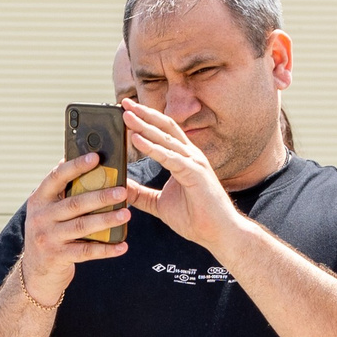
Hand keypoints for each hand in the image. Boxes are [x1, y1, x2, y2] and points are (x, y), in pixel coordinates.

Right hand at [16, 151, 132, 307]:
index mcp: (39, 200)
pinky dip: (106, 249)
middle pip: (74, 203)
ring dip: (106, 220)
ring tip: (126, 215)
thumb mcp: (48, 211)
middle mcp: (40, 217)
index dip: (76, 166)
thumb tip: (91, 164)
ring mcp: (48, 238)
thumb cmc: (49, 233)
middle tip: (123, 191)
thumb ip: (63, 193)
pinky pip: (86, 251)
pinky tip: (122, 245)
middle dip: (100, 196)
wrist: (35, 271)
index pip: (56, 177)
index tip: (96, 157)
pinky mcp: (57, 256)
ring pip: (81, 226)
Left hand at [121, 98, 242, 252]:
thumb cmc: (194, 218)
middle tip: (123, 103)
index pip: (162, 132)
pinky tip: (137, 139)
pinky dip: (152, 148)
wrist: (217, 234)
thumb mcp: (158, 203)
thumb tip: (119, 188)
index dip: (145, 120)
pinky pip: (170, 157)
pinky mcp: (195, 174)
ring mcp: (194, 162)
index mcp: (182, 159)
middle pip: (164, 127)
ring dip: (144, 126)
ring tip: (126, 116)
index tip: (125, 111)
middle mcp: (190, 155)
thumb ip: (140, 194)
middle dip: (143, 114)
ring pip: (166, 138)